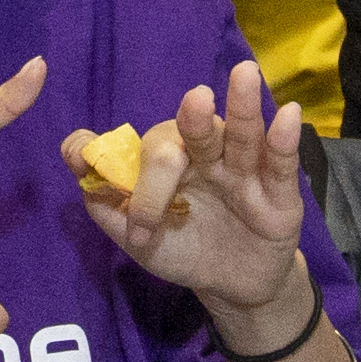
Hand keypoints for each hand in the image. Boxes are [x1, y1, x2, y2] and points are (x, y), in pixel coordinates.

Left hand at [89, 65, 312, 336]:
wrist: (233, 287)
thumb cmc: (184, 250)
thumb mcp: (139, 239)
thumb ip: (106, 204)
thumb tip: (74, 154)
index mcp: (167, 162)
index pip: (146, 149)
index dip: (122, 155)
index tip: (79, 151)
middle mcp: (204, 156)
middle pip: (192, 134)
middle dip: (190, 121)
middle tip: (194, 102)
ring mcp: (242, 169)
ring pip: (240, 133)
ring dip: (244, 105)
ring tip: (243, 74)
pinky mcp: (278, 190)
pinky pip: (281, 161)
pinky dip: (284, 138)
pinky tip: (286, 115)